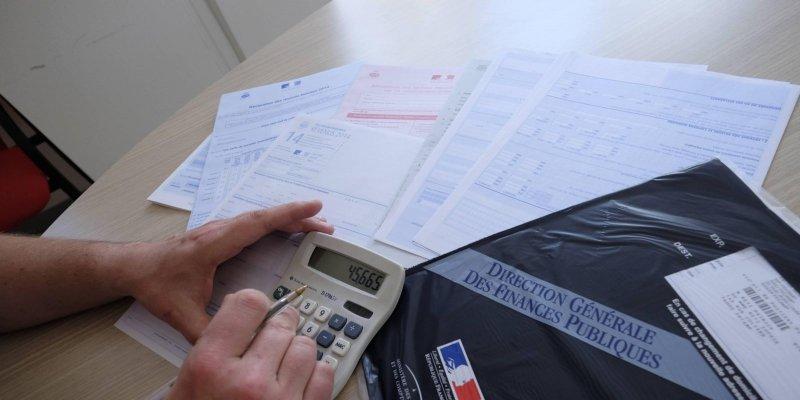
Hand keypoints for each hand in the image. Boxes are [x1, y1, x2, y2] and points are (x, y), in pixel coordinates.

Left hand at [125, 200, 333, 341]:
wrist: (134, 267)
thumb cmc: (155, 283)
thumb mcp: (180, 313)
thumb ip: (207, 331)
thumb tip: (234, 344)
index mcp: (213, 244)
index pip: (257, 224)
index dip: (288, 216)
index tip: (313, 209)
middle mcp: (219, 231)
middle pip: (266, 218)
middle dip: (299, 218)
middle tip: (327, 225)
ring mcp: (220, 229)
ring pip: (261, 219)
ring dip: (289, 219)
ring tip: (315, 226)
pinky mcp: (221, 234)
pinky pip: (255, 224)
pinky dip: (276, 223)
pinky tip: (288, 229)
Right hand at [168, 289, 333, 399]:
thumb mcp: (188, 382)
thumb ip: (216, 341)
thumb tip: (244, 304)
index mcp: (211, 366)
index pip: (249, 303)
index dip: (255, 305)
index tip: (256, 311)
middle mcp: (247, 382)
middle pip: (282, 323)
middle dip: (279, 327)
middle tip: (272, 337)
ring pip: (306, 346)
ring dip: (297, 350)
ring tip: (282, 363)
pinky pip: (324, 374)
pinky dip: (315, 373)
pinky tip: (297, 381)